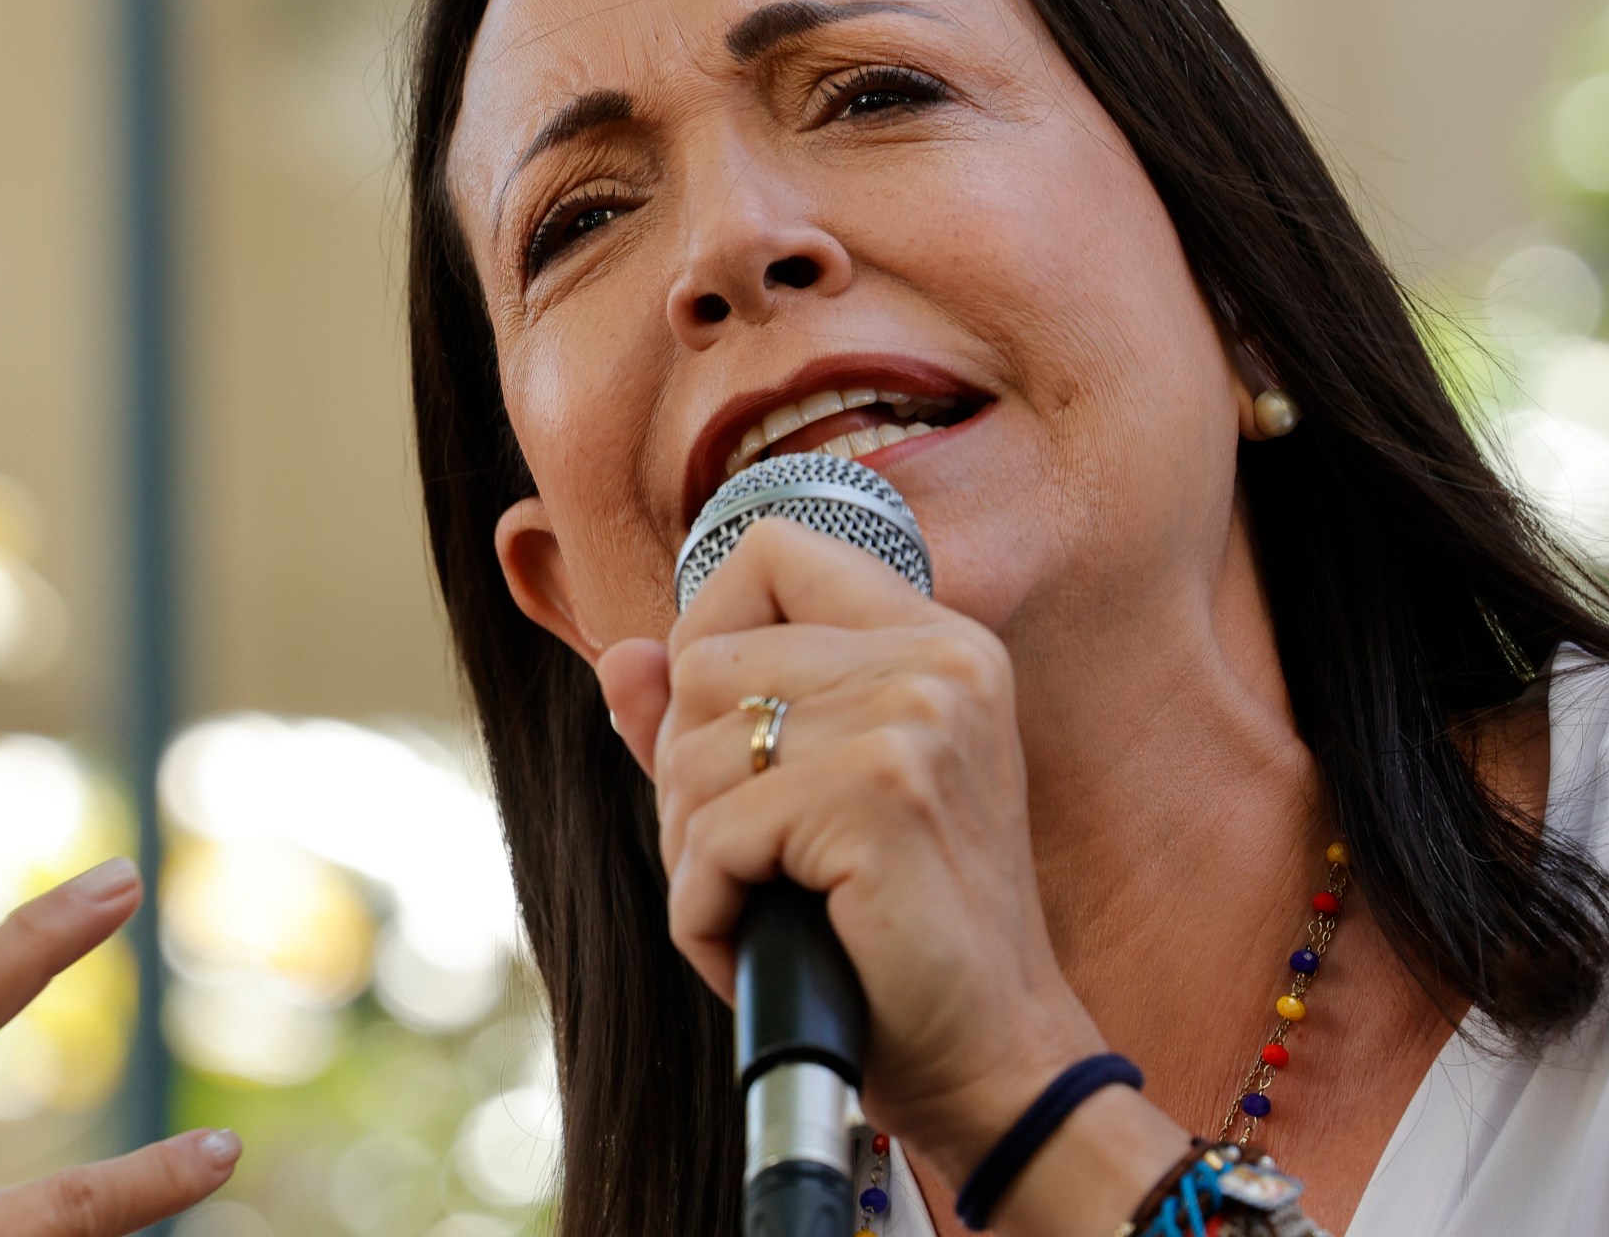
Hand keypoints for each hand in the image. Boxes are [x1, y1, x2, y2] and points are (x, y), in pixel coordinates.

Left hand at [595, 518, 1105, 1179]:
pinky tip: (767, 945)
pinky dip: (706, 915)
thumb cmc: (891, 937)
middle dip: (689, 777)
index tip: (732, 730)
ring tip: (773, 906)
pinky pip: (710, 840)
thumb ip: (706, 719)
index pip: (771, 549)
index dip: (708, 629)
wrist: (989, 1060)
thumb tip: (619, 656)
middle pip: (703, 660)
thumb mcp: (800, 806)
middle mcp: (935, 658)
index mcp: (933, 639)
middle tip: (758, 862)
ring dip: (697, 855)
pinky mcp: (880, 795)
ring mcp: (914, 718)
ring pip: (692, 754)